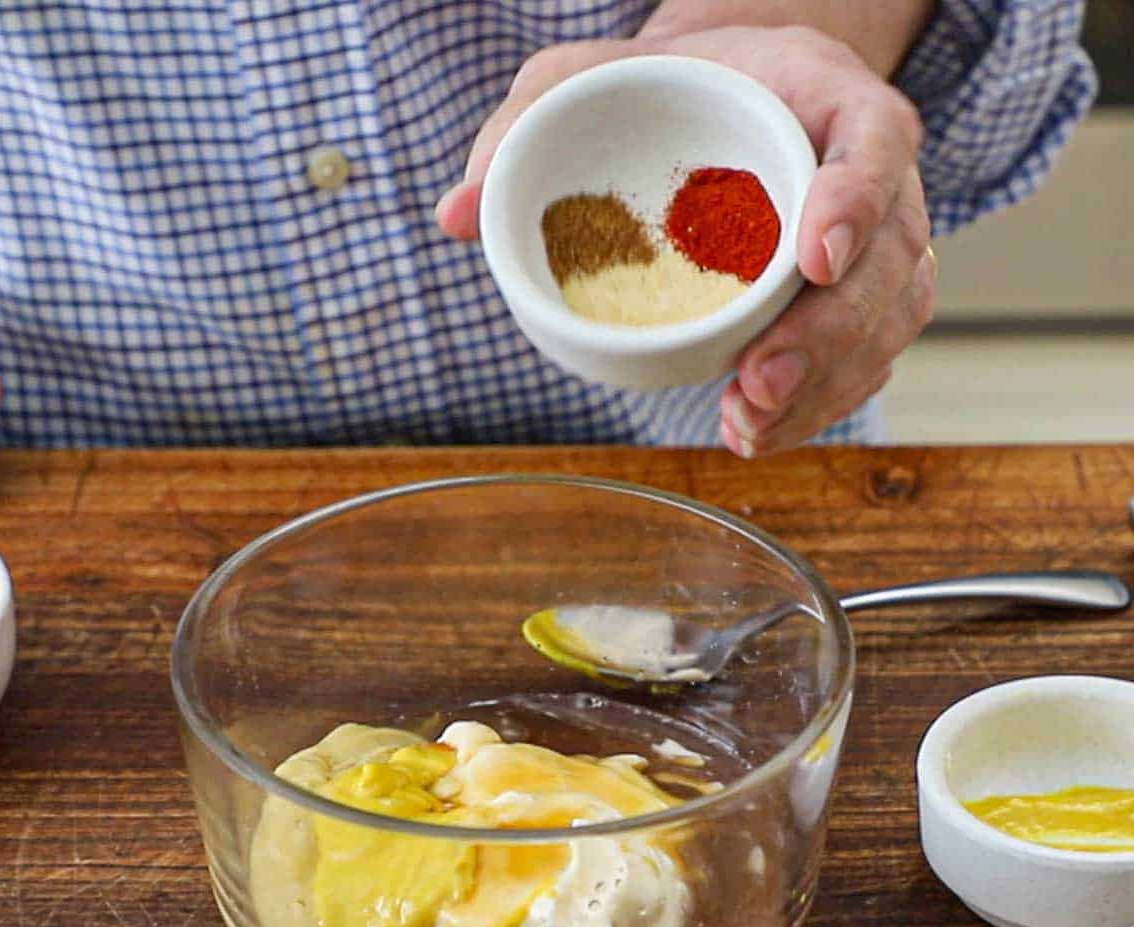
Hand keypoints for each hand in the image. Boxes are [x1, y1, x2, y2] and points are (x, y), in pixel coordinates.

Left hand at [436, 27, 934, 453]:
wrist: (720, 107)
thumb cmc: (666, 91)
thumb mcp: (587, 78)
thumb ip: (526, 124)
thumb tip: (457, 214)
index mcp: (822, 99)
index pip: (873, 141)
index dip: (857, 202)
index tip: (816, 258)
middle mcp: (865, 173)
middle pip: (888, 259)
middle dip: (827, 335)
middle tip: (756, 386)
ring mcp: (874, 243)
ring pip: (883, 323)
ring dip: (821, 388)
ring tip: (748, 427)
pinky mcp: (860, 298)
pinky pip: (864, 358)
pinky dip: (818, 404)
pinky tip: (759, 430)